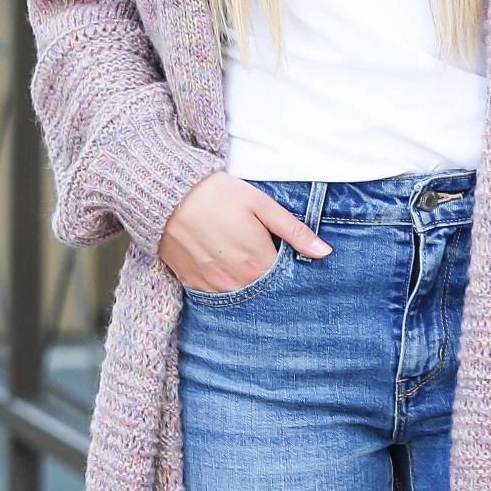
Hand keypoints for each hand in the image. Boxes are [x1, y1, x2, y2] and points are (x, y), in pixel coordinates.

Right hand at [159, 172, 328, 293]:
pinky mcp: (192, 283)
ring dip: (247, 285)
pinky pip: (215, 295)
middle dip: (270, 281)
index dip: (290, 271)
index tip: (289, 259)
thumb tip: (324, 252)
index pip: (285, 281)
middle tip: (264, 257)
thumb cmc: (217, 194)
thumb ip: (294, 231)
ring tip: (244, 261)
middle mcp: (235, 282)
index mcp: (257, 263)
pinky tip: (225, 266)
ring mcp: (211, 286)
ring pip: (239, 296)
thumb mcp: (261, 205)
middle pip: (263, 292)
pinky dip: (224, 285)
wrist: (166, 194)